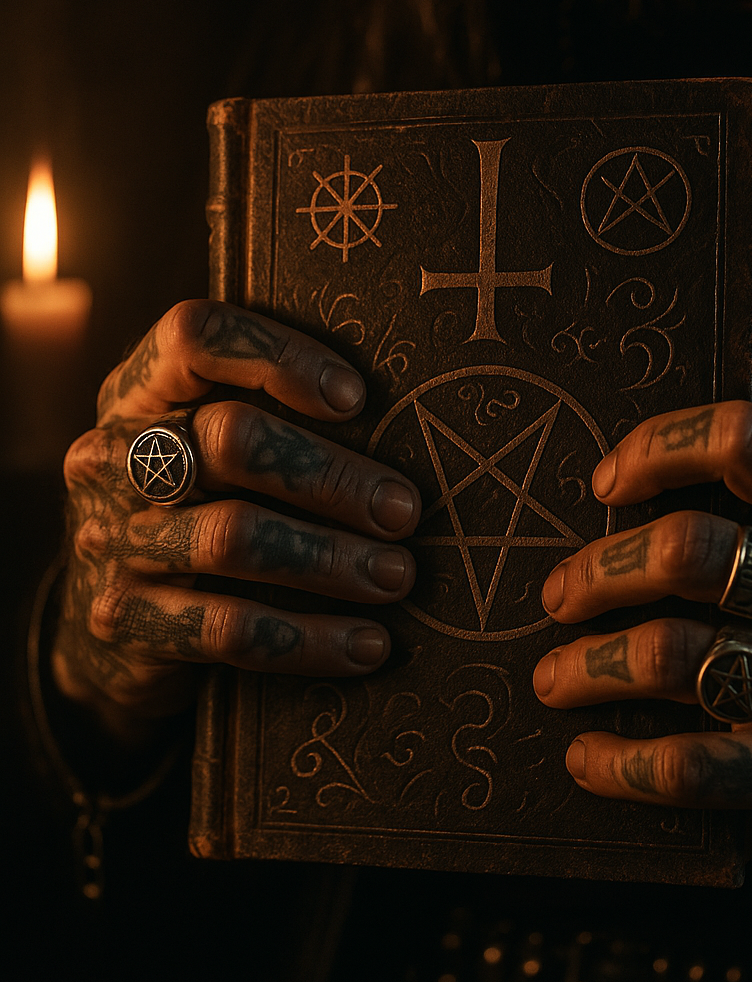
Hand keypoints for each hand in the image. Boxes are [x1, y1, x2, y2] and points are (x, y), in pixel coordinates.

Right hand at [55, 300, 419, 746]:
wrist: (114, 629)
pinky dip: (310, 639)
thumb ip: (280, 424)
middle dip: (333, 476)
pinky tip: (367, 645)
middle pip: (232, 439)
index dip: (279, 358)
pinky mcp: (124, 619)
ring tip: (398, 577)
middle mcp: (114, 455)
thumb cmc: (205, 512)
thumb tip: (411, 429)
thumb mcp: (221, 456)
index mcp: (141, 393)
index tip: (357, 399)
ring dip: (332, 559)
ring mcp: (111, 537)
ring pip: (234, 537)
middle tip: (404, 510)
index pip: (195, 336)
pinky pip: (228, 629)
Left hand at [533, 349, 751, 883]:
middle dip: (600, 572)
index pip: (744, 442)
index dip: (658, 447)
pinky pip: (687, 765)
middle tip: (558, 594)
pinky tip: (584, 755)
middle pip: (688, 552)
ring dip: (589, 666)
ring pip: (673, 658)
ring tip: (551, 674)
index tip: (605, 482)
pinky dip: (619, 762)